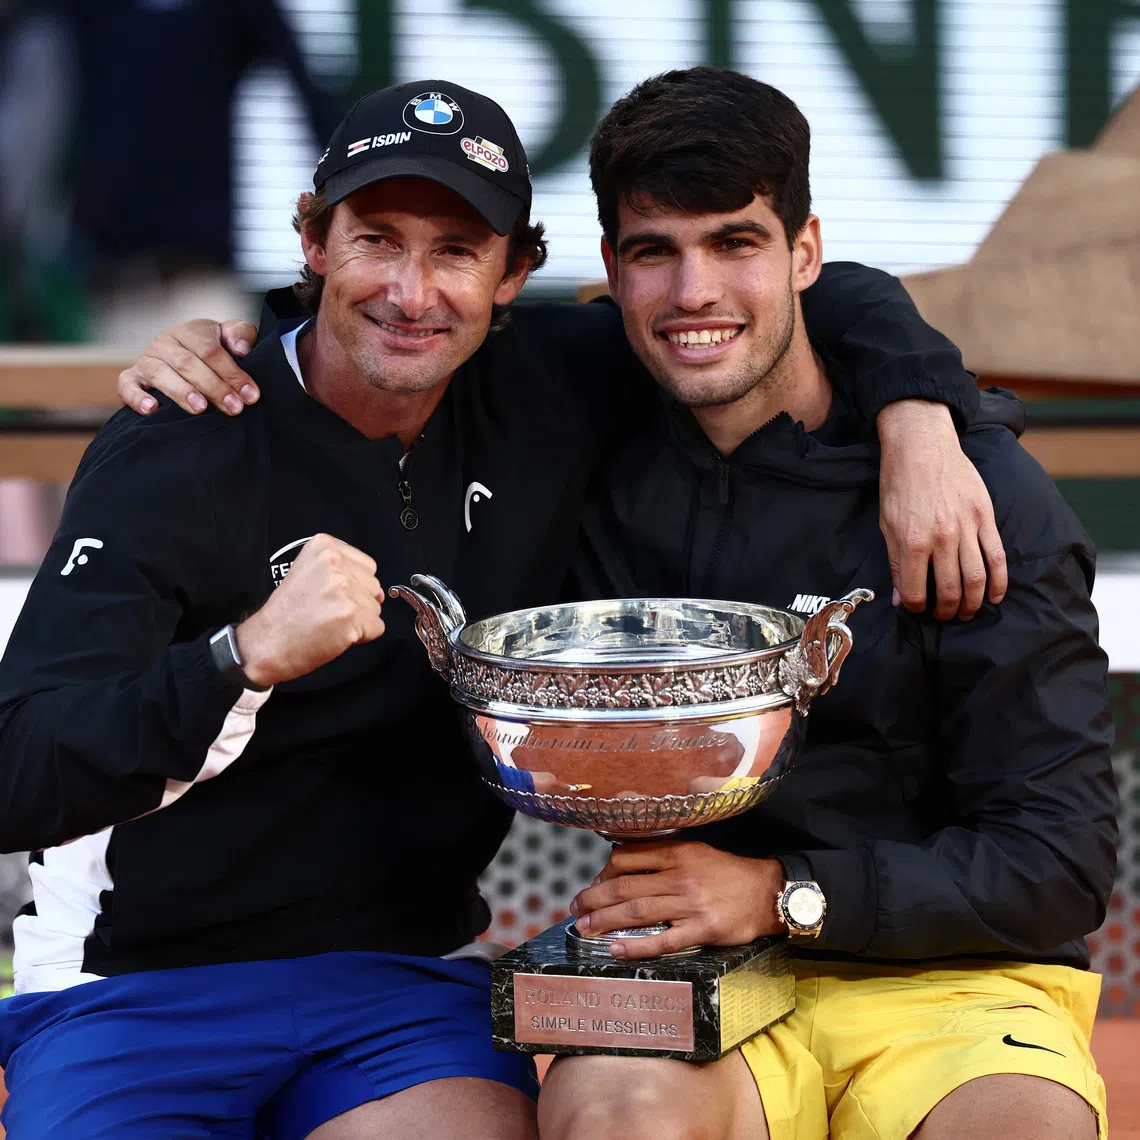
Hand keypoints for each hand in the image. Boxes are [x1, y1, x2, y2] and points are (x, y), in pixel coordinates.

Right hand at [118, 319, 260, 416]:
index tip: (250, 395)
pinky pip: (127, 385)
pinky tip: (152, 409)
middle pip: (187, 363)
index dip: (232, 373)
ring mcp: (146, 360)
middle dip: (213, 387)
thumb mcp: (230, 337)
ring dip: (181, 392)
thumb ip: (241, 335)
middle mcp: (165, 343)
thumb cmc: (214, 349)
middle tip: (233, 407)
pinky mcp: (132, 377)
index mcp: (190, 331)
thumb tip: (241, 349)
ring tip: (200, 408)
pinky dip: (137, 397)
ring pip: (160, 374)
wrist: (184, 355)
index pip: (211, 351)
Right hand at [235, 535, 383, 686]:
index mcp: (323, 546)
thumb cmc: (286, 614)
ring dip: (358, 620)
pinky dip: (361, 637)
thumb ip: (345, 573)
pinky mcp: (351, 614)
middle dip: (357, 603)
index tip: (329, 595)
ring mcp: (343, 588)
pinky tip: (335, 634)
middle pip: (374, 586)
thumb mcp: (309, 573)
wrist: (266, 643)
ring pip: (376, 608)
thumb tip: (380, 593)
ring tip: (328, 622)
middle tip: (327, 611)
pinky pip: (377, 627)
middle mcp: (334, 562)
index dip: (353, 586)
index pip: (367, 566)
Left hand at [568, 841, 783, 958]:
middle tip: (575, 909)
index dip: (602, 873)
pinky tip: (617, 949)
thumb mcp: (695, 851)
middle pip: (625, 887)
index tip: (592, 885)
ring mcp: (690, 904)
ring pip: (637, 912)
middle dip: (593, 899)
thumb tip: (623, 863)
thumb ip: (662, 855)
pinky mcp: (702, 930)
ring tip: (585, 929)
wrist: (767, 892)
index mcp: (676, 852)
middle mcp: (680, 876)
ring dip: (605, 921)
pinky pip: (663, 941)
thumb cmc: (727, 872)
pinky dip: (637, 946)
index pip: (626, 858)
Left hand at [877, 400, 1006, 619]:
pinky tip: (995, 596)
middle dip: (947, 611)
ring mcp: (967, 528)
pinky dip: (999, 581)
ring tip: (968, 612)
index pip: (917, 592)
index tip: (918, 608)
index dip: (917, 607)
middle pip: (951, 591)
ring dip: (973, 603)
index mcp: (912, 543)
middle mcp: (942, 539)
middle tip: (945, 616)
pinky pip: (997, 556)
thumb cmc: (899, 485)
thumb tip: (901, 598)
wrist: (922, 447)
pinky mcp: (984, 517)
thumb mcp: (887, 525)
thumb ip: (896, 563)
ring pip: (977, 579)